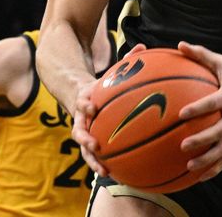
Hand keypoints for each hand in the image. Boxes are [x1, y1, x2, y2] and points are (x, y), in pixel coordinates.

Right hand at [71, 43, 146, 176]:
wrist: (80, 94)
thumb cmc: (101, 84)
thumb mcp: (110, 72)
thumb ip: (125, 61)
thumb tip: (143, 47)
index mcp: (85, 99)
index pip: (82, 102)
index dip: (85, 104)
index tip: (92, 107)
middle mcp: (82, 117)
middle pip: (79, 131)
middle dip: (86, 140)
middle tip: (96, 146)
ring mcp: (84, 131)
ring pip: (84, 149)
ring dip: (92, 160)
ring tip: (104, 171)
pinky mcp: (89, 142)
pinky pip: (95, 155)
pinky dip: (104, 163)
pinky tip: (119, 173)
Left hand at [176, 41, 221, 180]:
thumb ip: (201, 55)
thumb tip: (180, 44)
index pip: (216, 101)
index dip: (200, 108)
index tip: (182, 113)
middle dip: (204, 139)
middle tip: (183, 145)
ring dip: (209, 159)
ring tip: (189, 166)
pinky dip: (216, 168)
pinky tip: (199, 177)